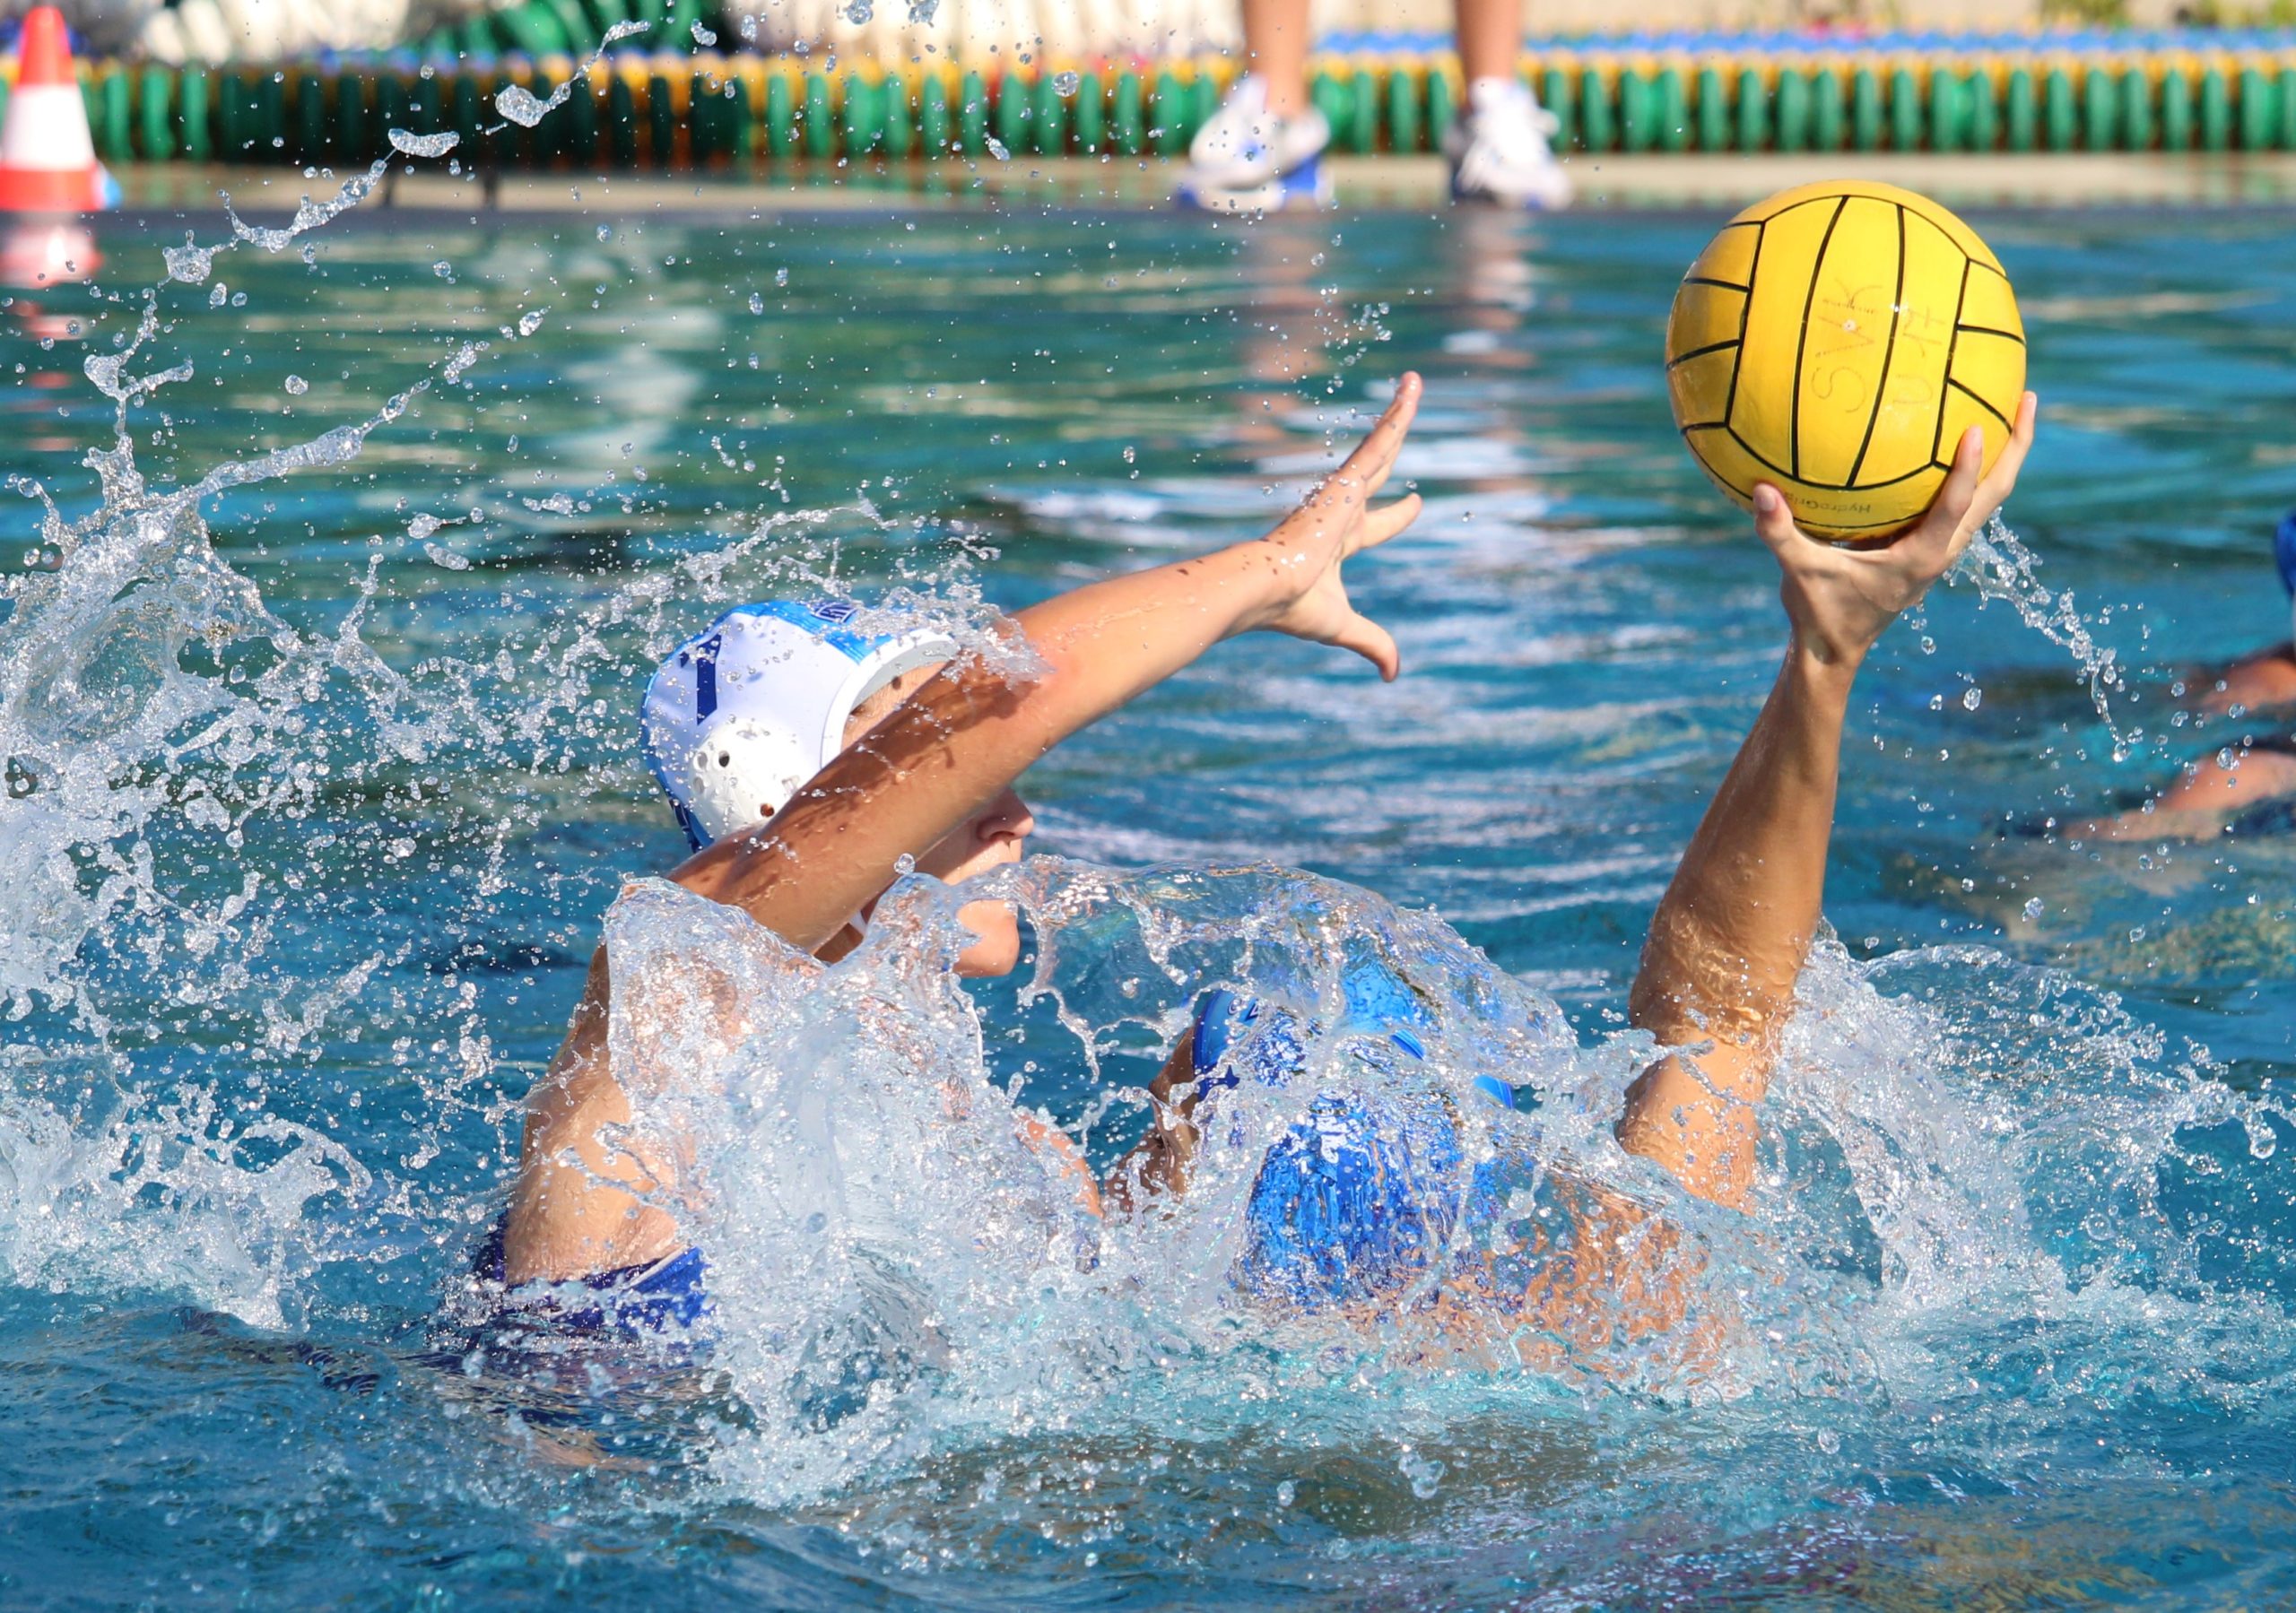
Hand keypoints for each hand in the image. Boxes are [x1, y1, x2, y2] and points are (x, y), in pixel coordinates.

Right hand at [1243, 373, 1425, 680]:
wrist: (1261, 590)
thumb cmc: (1292, 608)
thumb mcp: (1345, 628)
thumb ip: (1373, 644)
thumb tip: (1395, 674)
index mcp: (1339, 543)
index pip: (1377, 525)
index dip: (1398, 515)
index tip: (1416, 504)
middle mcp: (1340, 511)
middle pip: (1378, 472)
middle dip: (1393, 448)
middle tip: (1408, 414)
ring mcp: (1340, 493)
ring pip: (1380, 445)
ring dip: (1400, 413)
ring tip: (1415, 382)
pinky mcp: (1342, 482)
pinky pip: (1378, 440)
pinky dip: (1397, 414)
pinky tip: (1413, 389)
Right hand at [1757, 391, 2037, 670]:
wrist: (1834, 648)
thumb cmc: (1820, 612)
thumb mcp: (1798, 572)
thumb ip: (1779, 533)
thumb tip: (1761, 490)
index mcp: (1920, 558)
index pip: (1954, 507)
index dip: (1968, 469)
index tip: (1977, 428)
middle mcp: (1941, 551)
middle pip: (1996, 494)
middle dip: (2017, 446)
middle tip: (2027, 397)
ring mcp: (1941, 548)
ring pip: (1989, 498)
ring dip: (2006, 455)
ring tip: (2012, 405)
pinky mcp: (1932, 545)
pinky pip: (1965, 500)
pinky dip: (1974, 469)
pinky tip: (1960, 438)